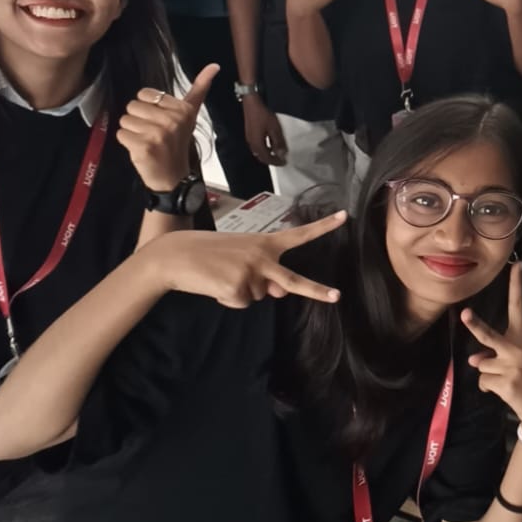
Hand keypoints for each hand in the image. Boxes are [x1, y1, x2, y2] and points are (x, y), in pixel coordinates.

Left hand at [117, 64, 215, 191]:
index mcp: (182, 109)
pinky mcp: (144, 146)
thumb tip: (214, 65)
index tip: (159, 120)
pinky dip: (127, 143)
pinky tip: (141, 149)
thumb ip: (200, 88)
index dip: (147, 107)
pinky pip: (121, 134)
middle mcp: (172, 119)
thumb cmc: (177, 142)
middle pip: (132, 106)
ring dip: (132, 132)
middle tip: (152, 133)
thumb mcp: (190, 114)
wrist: (173, 177)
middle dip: (138, 120)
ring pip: (125, 120)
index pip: (144, 94)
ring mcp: (158, 133)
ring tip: (147, 141)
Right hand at [141, 213, 346, 307]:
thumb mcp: (241, 256)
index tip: (345, 217)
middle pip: (294, 281)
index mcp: (265, 242)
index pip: (299, 234)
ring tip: (221, 275)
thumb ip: (264, 272)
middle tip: (337, 296)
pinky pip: (240, 304)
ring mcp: (251, 274)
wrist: (176, 255)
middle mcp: (262, 257)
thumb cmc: (209, 253)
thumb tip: (280, 293)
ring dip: (240, 291)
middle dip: (316, 290)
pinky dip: (228, 299)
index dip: (323, 226)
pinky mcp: (237, 289)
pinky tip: (214, 284)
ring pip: (257, 296)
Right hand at [241, 93, 287, 165]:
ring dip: (267, 154)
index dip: (276, 162)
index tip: (284, 162)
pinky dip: (264, 148)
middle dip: (271, 160)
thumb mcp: (274, 129)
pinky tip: (269, 143)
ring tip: (276, 153)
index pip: (267, 158)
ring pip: (258, 152)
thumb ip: (278, 143)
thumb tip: (282, 154)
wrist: (251, 103)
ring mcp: (249, 138)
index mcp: (257, 144)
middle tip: (280, 160)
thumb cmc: (263, 115)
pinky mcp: (249, 133)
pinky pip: (257, 146)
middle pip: (261, 157)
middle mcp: (251, 143)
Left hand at [461, 264, 521, 437]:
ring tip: (507, 380)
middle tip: (464, 314)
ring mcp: (511, 366)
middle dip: (474, 325)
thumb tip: (474, 360)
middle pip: (488, 335)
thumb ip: (496, 355)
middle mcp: (517, 349)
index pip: (518, 307)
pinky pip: (483, 382)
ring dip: (488, 374)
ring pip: (481, 364)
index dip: (515, 285)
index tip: (516, 264)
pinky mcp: (505, 383)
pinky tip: (505, 391)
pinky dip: (488, 388)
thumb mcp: (521, 361)